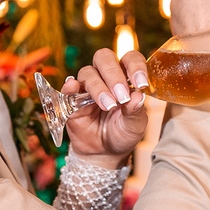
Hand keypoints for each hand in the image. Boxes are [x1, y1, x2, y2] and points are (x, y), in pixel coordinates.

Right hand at [65, 49, 149, 167]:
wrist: (105, 152)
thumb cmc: (123, 133)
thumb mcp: (135, 126)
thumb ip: (136, 111)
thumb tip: (137, 96)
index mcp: (126, 77)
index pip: (130, 58)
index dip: (135, 66)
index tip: (141, 84)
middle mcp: (106, 77)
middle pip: (104, 58)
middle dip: (114, 74)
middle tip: (122, 95)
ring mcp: (87, 87)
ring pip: (88, 72)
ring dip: (98, 87)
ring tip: (108, 106)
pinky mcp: (71, 99)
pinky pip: (68, 87)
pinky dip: (70, 86)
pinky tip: (74, 88)